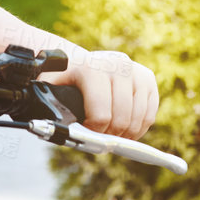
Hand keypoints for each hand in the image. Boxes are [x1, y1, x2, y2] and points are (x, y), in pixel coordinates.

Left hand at [41, 50, 158, 140]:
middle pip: (122, 119)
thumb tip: (56, 129)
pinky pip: (150, 113)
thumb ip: (49, 105)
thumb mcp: (49, 90)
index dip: (94, 132)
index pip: (101, 116)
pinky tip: (127, 130)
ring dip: (126, 134)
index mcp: (91, 69)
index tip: (86, 132)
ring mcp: (135, 70)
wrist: (79, 61)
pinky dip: (139, 127)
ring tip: (113, 135)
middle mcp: (117, 65)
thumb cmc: (62, 80)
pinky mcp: (147, 78)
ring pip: (138, 118)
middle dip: (110, 135)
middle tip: (101, 137)